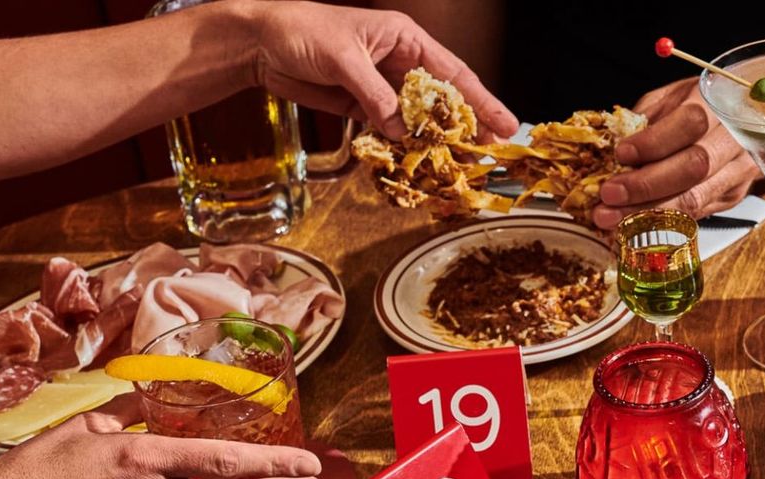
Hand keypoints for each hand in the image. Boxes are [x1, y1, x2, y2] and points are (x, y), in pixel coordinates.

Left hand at [238, 1, 517, 140]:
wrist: (259, 43)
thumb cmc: (301, 31)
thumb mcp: (343, 58)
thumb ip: (375, 95)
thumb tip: (401, 130)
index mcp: (404, 38)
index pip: (452, 72)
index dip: (482, 100)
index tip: (505, 124)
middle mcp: (400, 62)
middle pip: (443, 98)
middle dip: (467, 124)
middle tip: (492, 151)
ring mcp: (383, 87)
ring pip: (420, 117)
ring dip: (437, 140)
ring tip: (459, 163)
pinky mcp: (365, 107)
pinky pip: (393, 129)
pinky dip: (406, 146)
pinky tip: (419, 161)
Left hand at [593, 77, 759, 229]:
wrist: (740, 116)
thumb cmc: (698, 104)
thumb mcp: (668, 98)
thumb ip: (645, 121)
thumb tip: (612, 151)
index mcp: (717, 103)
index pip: (689, 124)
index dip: (654, 142)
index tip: (621, 155)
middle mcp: (734, 139)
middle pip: (694, 167)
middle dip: (646, 185)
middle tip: (610, 195)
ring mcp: (738, 171)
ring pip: (696, 199)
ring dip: (649, 212)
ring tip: (614, 216)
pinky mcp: (733, 196)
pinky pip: (695, 214)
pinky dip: (661, 221)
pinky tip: (634, 224)